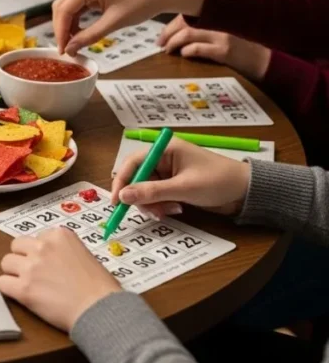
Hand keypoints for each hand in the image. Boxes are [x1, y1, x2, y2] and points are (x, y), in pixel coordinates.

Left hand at [0, 228, 120, 331]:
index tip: (48, 263)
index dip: (40, 252)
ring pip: (5, 262)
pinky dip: (9, 289)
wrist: (100, 308)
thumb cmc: (100, 288)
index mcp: (59, 235)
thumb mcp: (85, 255)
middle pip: (16, 246)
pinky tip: (21, 295)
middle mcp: (42, 247)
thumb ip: (63, 250)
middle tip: (33, 272)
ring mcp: (31, 267)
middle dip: (22, 258)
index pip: (36, 237)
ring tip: (28, 284)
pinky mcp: (23, 288)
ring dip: (14, 273)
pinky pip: (2, 283)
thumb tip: (50, 258)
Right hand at [51, 0, 205, 54]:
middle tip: (65, 48)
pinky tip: (77, 31)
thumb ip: (89, 36)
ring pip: (66, 3)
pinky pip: (76, 1)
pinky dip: (74, 17)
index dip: (60, 31)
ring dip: (66, 23)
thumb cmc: (141, 4)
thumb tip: (69, 50)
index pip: (65, 8)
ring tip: (71, 42)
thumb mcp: (114, 22)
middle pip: (61, 4)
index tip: (62, 50)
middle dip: (61, 27)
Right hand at [111, 138, 249, 218]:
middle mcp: (164, 159)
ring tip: (170, 211)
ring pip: (146, 190)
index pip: (133, 163)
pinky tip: (176, 209)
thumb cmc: (218, 181)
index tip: (117, 201)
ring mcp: (169, 173)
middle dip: (141, 197)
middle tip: (151, 212)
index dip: (122, 181)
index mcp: (165, 150)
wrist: (246, 191)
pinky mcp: (174, 186)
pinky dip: (162, 206)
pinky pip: (157, 196)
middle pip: (138, 178)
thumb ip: (152, 192)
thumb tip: (123, 196)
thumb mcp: (183, 188)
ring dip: (153, 204)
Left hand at [158, 15, 271, 80]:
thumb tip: (179, 30)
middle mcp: (220, 20)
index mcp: (220, 13)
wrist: (266, 60)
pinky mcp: (224, 51)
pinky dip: (186, 51)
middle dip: (167, 33)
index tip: (163, 35)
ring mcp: (222, 35)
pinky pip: (198, 48)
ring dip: (173, 42)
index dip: (172, 24)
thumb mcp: (226, 29)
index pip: (188, 14)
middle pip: (184, 22)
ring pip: (187, 34)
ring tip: (167, 50)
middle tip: (160, 43)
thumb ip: (207, 25)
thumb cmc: (243, 45)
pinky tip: (183, 54)